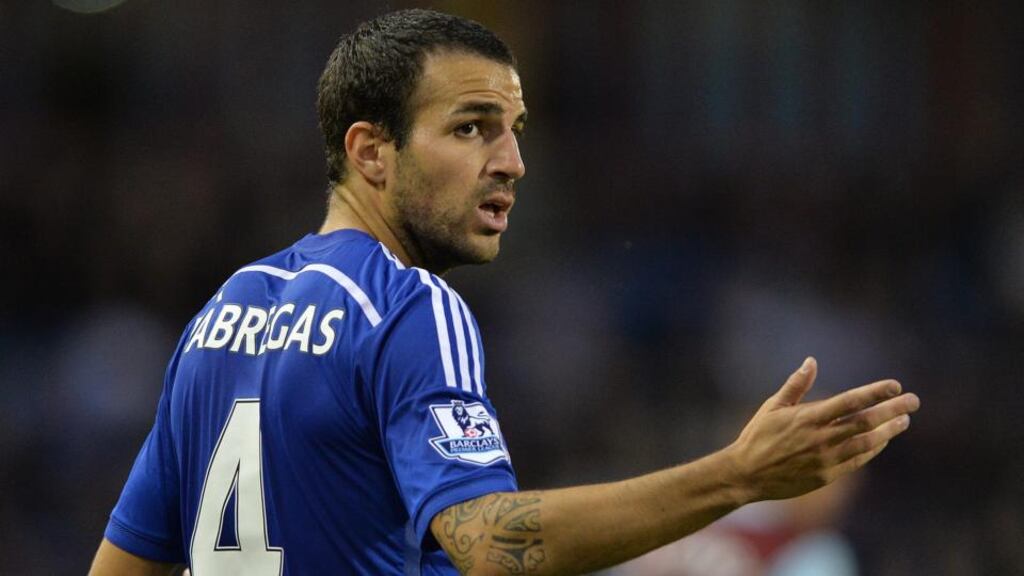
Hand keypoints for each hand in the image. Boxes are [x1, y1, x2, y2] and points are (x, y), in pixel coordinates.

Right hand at [726, 357, 919, 501]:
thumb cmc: (758, 436)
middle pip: (866, 422)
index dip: (876, 392)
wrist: (747, 474)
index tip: (894, 385)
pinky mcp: (827, 476)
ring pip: (867, 443)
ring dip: (889, 431)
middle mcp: (820, 437)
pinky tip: (883, 440)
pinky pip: (857, 460)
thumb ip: (796, 385)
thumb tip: (812, 361)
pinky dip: (873, 449)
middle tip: (913, 401)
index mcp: (808, 417)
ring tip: (903, 421)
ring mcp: (825, 458)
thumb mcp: (773, 406)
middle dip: (893, 410)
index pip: (851, 401)